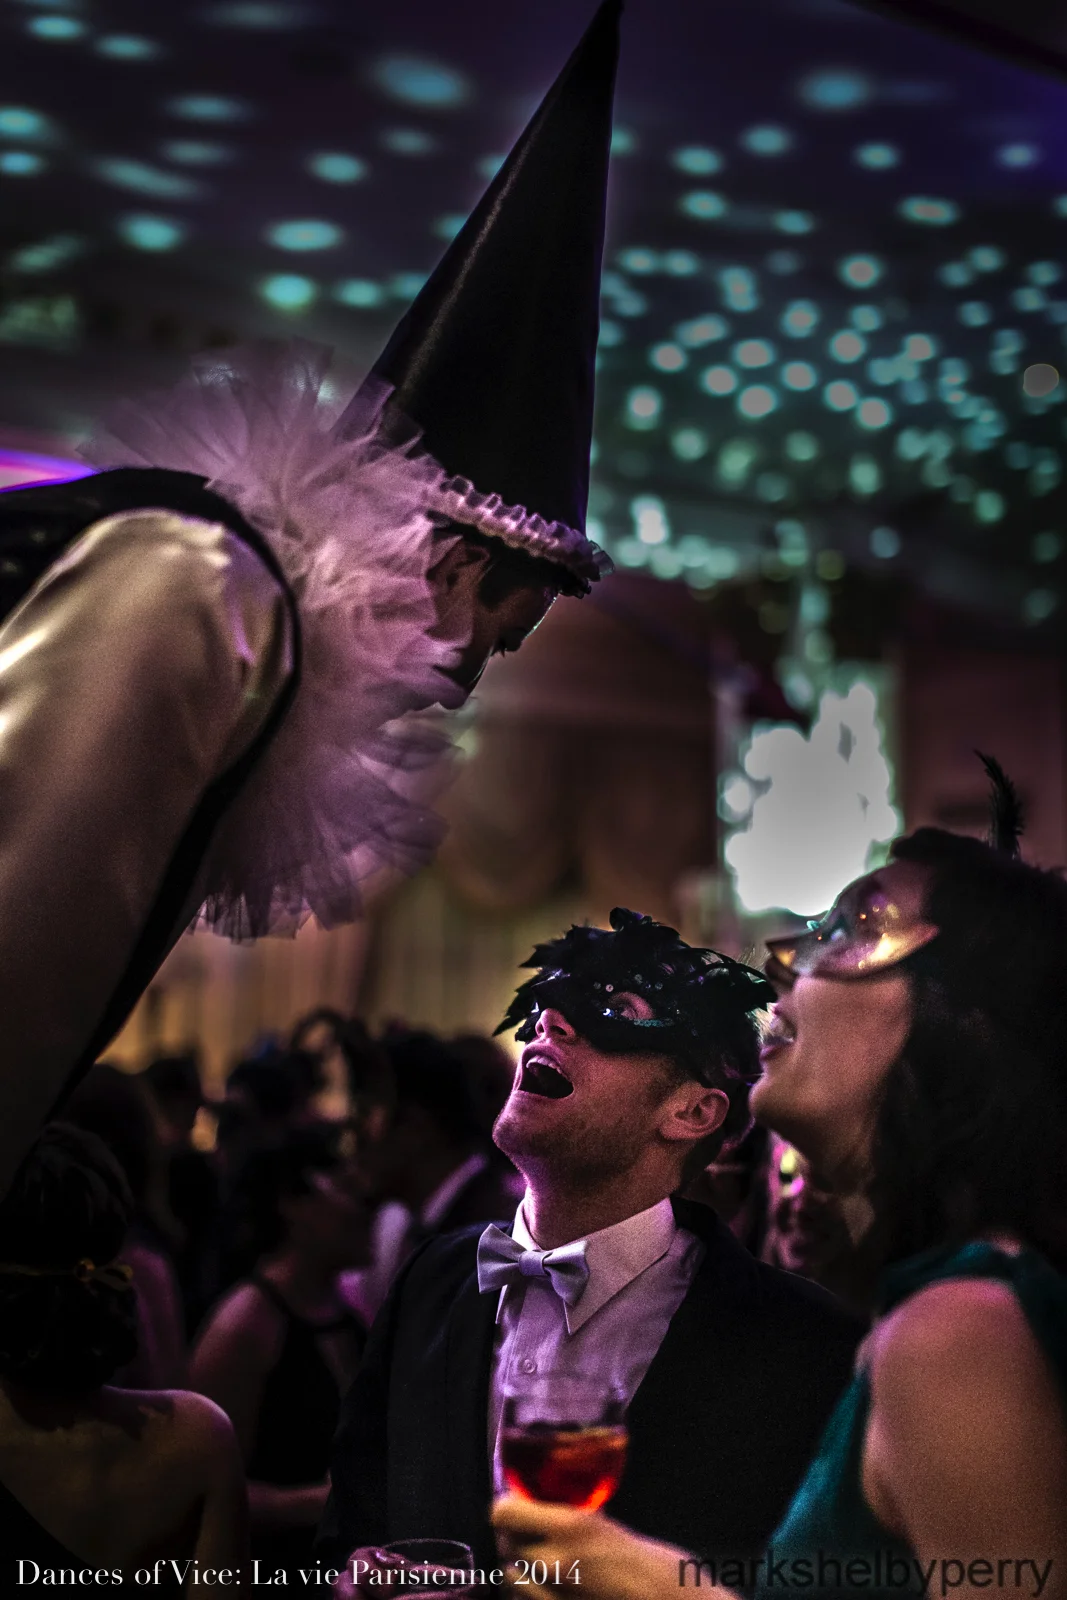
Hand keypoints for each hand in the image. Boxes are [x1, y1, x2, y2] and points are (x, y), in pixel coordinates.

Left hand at [492, 1494, 685, 1599]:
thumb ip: (572, 1526)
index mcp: (571, 1529)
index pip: (504, 1514)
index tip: (516, 1508)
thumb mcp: (613, 1532)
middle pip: (505, 1548)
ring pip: (512, 1583)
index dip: (508, 1510)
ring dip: (523, 1575)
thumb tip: (540, 1517)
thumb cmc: (659, 1572)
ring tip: (550, 1572)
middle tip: (538, 1541)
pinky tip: (557, 1595)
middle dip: (517, 1543)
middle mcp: (555, 1565)